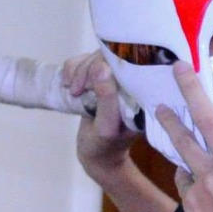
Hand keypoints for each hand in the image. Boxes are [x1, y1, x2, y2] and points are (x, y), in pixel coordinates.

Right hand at [61, 51, 137, 183]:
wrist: (97, 155)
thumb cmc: (104, 146)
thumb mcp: (105, 127)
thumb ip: (106, 100)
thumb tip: (102, 68)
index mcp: (144, 95)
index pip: (130, 64)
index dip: (105, 66)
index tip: (86, 85)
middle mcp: (134, 84)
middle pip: (111, 56)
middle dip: (88, 70)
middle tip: (76, 90)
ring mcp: (117, 79)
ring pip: (96, 56)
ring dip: (78, 70)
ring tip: (72, 90)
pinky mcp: (102, 79)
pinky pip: (86, 61)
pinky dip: (72, 69)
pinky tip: (68, 84)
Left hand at [157, 62, 212, 211]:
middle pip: (209, 121)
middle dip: (192, 90)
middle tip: (179, 66)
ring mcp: (206, 184)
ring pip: (183, 144)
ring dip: (171, 122)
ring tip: (160, 108)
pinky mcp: (189, 199)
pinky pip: (184, 176)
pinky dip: (185, 171)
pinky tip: (185, 170)